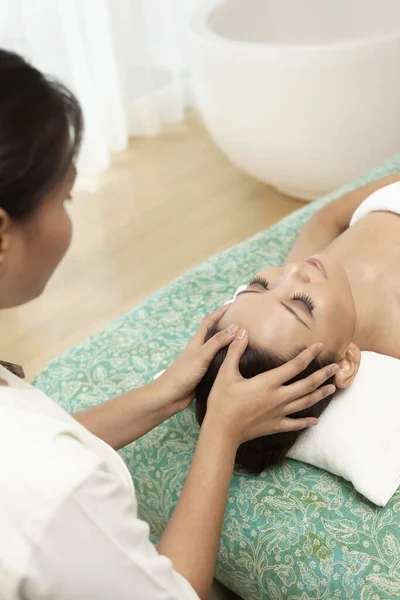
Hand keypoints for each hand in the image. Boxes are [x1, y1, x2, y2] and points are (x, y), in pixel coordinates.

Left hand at [155, 305, 238, 410]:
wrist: (169, 397)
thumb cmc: (183, 374)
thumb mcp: (202, 355)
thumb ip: (217, 342)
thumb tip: (235, 327)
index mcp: (197, 342)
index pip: (209, 321)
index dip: (219, 311)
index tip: (232, 304)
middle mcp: (200, 350)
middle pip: (214, 333)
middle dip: (226, 326)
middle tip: (243, 323)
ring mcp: (202, 362)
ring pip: (217, 349)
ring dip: (228, 344)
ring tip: (244, 342)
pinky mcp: (205, 375)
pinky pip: (219, 364)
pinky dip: (227, 360)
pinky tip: (236, 363)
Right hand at [204, 330, 336, 444]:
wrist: (222, 431)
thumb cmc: (222, 401)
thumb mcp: (226, 373)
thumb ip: (235, 351)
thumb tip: (242, 332)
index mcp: (268, 382)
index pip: (294, 365)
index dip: (308, 354)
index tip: (320, 346)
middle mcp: (278, 397)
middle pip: (307, 384)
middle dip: (323, 374)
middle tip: (337, 367)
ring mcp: (279, 413)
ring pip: (305, 402)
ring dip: (320, 394)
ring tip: (333, 387)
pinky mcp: (275, 426)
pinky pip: (296, 424)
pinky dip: (307, 421)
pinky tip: (316, 420)